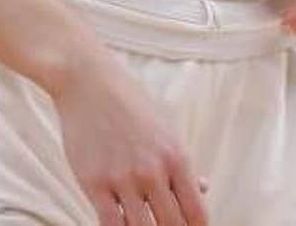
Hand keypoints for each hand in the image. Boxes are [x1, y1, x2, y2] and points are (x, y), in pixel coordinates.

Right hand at [48, 39, 208, 225]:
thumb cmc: (132, 105)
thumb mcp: (166, 129)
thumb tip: (205, 188)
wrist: (90, 83)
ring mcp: (123, 179)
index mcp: (178, 157)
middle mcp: (153, 171)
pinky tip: (121, 225)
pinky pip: (110, 224)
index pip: (197, 212)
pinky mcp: (94, 183)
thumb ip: (184, 163)